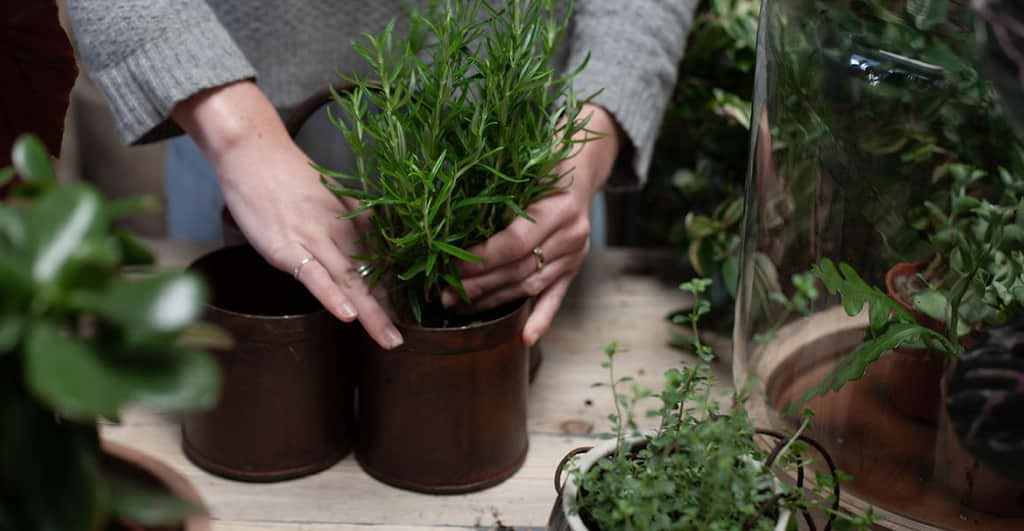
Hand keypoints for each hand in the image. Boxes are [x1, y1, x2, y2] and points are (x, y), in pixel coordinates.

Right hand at [172, 81, 403, 349]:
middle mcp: (339, 232)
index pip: (380, 262)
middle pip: (369, 277)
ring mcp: (313, 240)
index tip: (406, 316)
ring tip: (388, 338)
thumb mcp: (327, 198)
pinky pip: (313, 275)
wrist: (252, 152)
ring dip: (369, 312)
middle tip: (401, 339)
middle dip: (387, 311)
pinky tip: (346, 316)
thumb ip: (345, 223)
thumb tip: (361, 250)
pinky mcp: (285, 247)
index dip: (393, 291)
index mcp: (353, 220)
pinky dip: (330, 296)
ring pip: (348, 281)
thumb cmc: (287, 176)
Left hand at [443, 104, 622, 345]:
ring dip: (494, 301)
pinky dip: (542, 318)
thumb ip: (499, 194)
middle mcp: (571, 235)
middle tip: (445, 295)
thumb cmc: (544, 165)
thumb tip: (446, 215)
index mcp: (559, 208)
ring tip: (461, 308)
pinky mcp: (573, 269)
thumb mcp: (525, 170)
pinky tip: (526, 338)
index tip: (449, 265)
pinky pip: (555, 297)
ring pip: (530, 286)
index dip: (481, 258)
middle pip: (518, 269)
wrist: (581, 169)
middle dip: (479, 285)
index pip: (514, 243)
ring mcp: (575, 256)